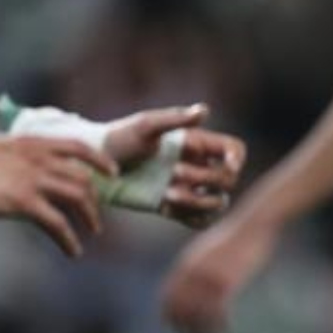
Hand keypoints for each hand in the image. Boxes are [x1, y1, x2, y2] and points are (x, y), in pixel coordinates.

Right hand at [0, 133, 117, 257]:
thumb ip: (18, 157)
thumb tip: (25, 167)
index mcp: (33, 142)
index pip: (78, 146)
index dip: (99, 160)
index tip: (112, 173)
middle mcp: (40, 158)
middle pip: (82, 178)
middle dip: (94, 200)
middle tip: (95, 218)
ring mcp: (33, 179)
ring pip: (77, 198)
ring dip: (89, 218)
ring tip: (90, 235)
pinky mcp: (22, 202)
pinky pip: (57, 223)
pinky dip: (69, 239)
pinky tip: (72, 251)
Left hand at [103, 104, 247, 226]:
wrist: (96, 168)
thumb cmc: (119, 139)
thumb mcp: (146, 126)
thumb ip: (176, 120)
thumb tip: (204, 111)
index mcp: (196, 143)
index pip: (233, 150)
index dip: (236, 159)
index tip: (227, 166)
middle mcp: (198, 165)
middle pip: (226, 179)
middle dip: (205, 178)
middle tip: (174, 173)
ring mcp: (188, 187)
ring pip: (217, 202)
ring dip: (198, 202)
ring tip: (169, 196)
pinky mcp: (175, 206)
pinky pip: (199, 220)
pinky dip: (190, 217)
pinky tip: (166, 208)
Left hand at [161, 217, 278, 332]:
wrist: (252, 224)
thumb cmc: (234, 237)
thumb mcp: (207, 248)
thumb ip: (194, 266)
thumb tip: (188, 281)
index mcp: (185, 264)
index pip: (167, 298)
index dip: (169, 317)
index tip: (176, 329)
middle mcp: (192, 273)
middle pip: (179, 311)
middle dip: (183, 330)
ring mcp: (208, 279)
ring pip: (197, 317)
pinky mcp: (225, 283)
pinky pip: (216, 314)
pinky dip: (218, 327)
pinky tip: (226, 331)